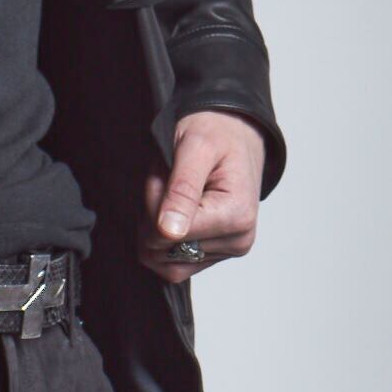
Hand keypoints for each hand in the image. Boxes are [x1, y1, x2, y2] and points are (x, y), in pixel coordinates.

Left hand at [138, 110, 263, 284]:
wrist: (236, 131)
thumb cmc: (217, 133)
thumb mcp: (195, 147)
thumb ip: (181, 190)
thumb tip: (169, 232)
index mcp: (236, 216)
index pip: (164, 236)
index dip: (153, 203)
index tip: (169, 176)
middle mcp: (238, 240)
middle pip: (161, 248)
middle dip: (153, 212)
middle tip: (170, 179)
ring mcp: (227, 250)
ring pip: (162, 256)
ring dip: (155, 224)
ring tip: (175, 191)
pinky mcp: (215, 254)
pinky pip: (173, 260)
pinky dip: (163, 234)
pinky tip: (177, 208)